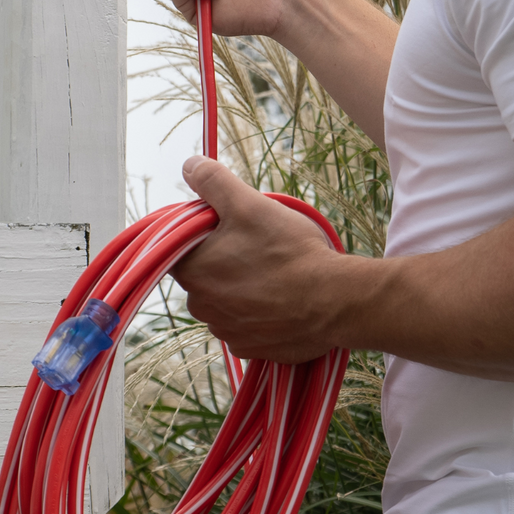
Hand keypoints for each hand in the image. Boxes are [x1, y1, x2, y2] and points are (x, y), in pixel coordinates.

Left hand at [174, 156, 348, 362]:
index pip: (181, 249)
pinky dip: (261, 314)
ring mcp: (227, 332)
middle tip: (261, 247)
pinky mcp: (252, 349)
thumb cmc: (289, 251)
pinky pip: (248, 326)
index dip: (204, 235)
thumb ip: (214, 182)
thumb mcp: (249, 204)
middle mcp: (202, 307)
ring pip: (227, 302)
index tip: (232, 228)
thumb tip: (189, 164)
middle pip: (205, 276)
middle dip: (225, 262)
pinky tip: (284, 299)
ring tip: (277, 273)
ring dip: (243, 290)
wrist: (333, 301)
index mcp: (193, 272)